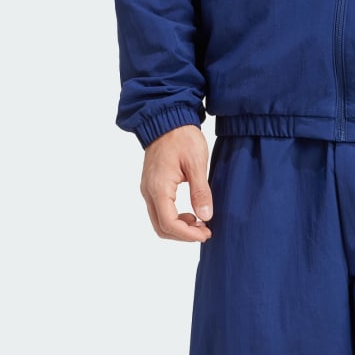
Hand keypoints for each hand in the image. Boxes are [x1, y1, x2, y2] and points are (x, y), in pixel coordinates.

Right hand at [140, 124, 213, 241]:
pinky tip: (191, 213)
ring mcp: (148, 190)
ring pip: (159, 222)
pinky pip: (160, 212)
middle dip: (184, 235)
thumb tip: (205, 217)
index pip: (169, 223)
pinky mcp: (152, 187)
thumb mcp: (196, 163)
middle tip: (205, 231)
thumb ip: (200, 192)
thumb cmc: (182, 137)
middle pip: (161, 228)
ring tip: (200, 223)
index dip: (188, 234)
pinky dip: (174, 219)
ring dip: (179, 228)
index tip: (207, 233)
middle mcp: (149, 191)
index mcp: (159, 187)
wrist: (167, 119)